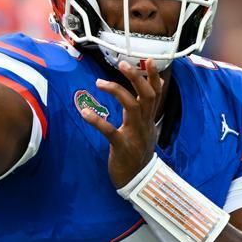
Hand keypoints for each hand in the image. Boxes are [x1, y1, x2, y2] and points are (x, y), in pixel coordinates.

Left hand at [81, 60, 162, 188]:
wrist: (138, 182)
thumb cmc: (138, 153)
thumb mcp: (145, 130)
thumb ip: (143, 111)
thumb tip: (146, 91)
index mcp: (149, 120)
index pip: (156, 93)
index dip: (153, 76)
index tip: (147, 59)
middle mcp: (145, 125)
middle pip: (147, 96)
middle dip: (137, 78)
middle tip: (123, 64)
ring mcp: (135, 136)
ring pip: (133, 107)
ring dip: (117, 91)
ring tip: (99, 82)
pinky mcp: (122, 147)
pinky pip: (110, 132)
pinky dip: (98, 121)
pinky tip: (85, 113)